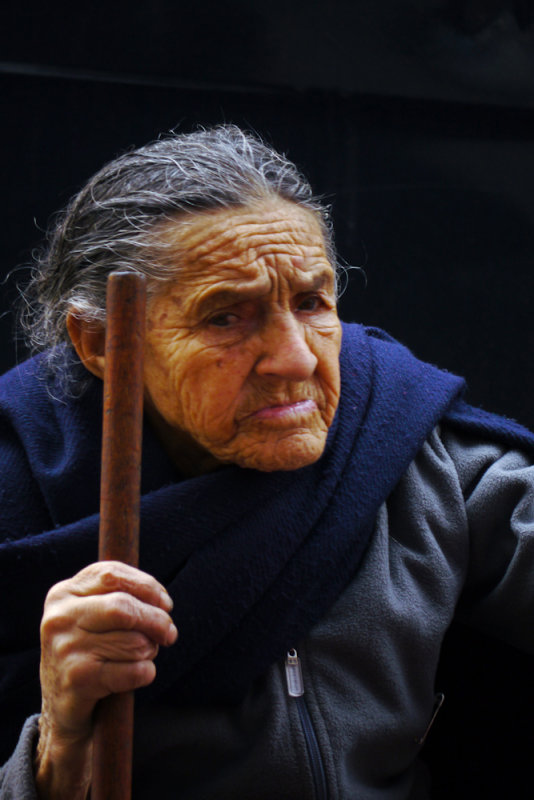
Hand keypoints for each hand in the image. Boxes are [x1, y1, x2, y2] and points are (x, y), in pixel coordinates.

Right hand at [34, 561, 176, 798]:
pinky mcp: (77, 680)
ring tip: (141, 657)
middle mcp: (59, 618)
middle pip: (124, 607)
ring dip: (149, 651)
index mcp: (63, 594)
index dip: (147, 586)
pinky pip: (133, 671)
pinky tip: (136, 675)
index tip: (166, 603)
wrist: (62, 707)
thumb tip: (163, 603)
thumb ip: (120, 596)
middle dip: (157, 620)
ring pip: (134, 641)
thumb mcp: (92, 615)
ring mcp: (66, 649)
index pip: (112, 575)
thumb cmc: (88, 651)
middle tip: (169, 634)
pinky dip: (145, 673)